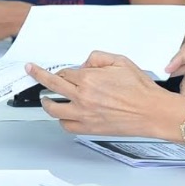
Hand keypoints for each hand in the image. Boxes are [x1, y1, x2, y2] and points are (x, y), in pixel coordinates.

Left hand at [27, 51, 184, 136]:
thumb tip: (84, 63)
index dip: (64, 70)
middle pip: (51, 86)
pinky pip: (67, 126)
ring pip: (54, 109)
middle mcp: (83, 97)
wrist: (153, 112)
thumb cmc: (141, 89)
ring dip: (47, 102)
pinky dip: (62, 120)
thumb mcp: (120, 61)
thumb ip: (97, 57)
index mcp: (89, 79)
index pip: (65, 72)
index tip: (59, 69)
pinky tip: (63, 115)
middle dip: (38, 75)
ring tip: (45, 99)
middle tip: (31, 71)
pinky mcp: (90, 128)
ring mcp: (85, 114)